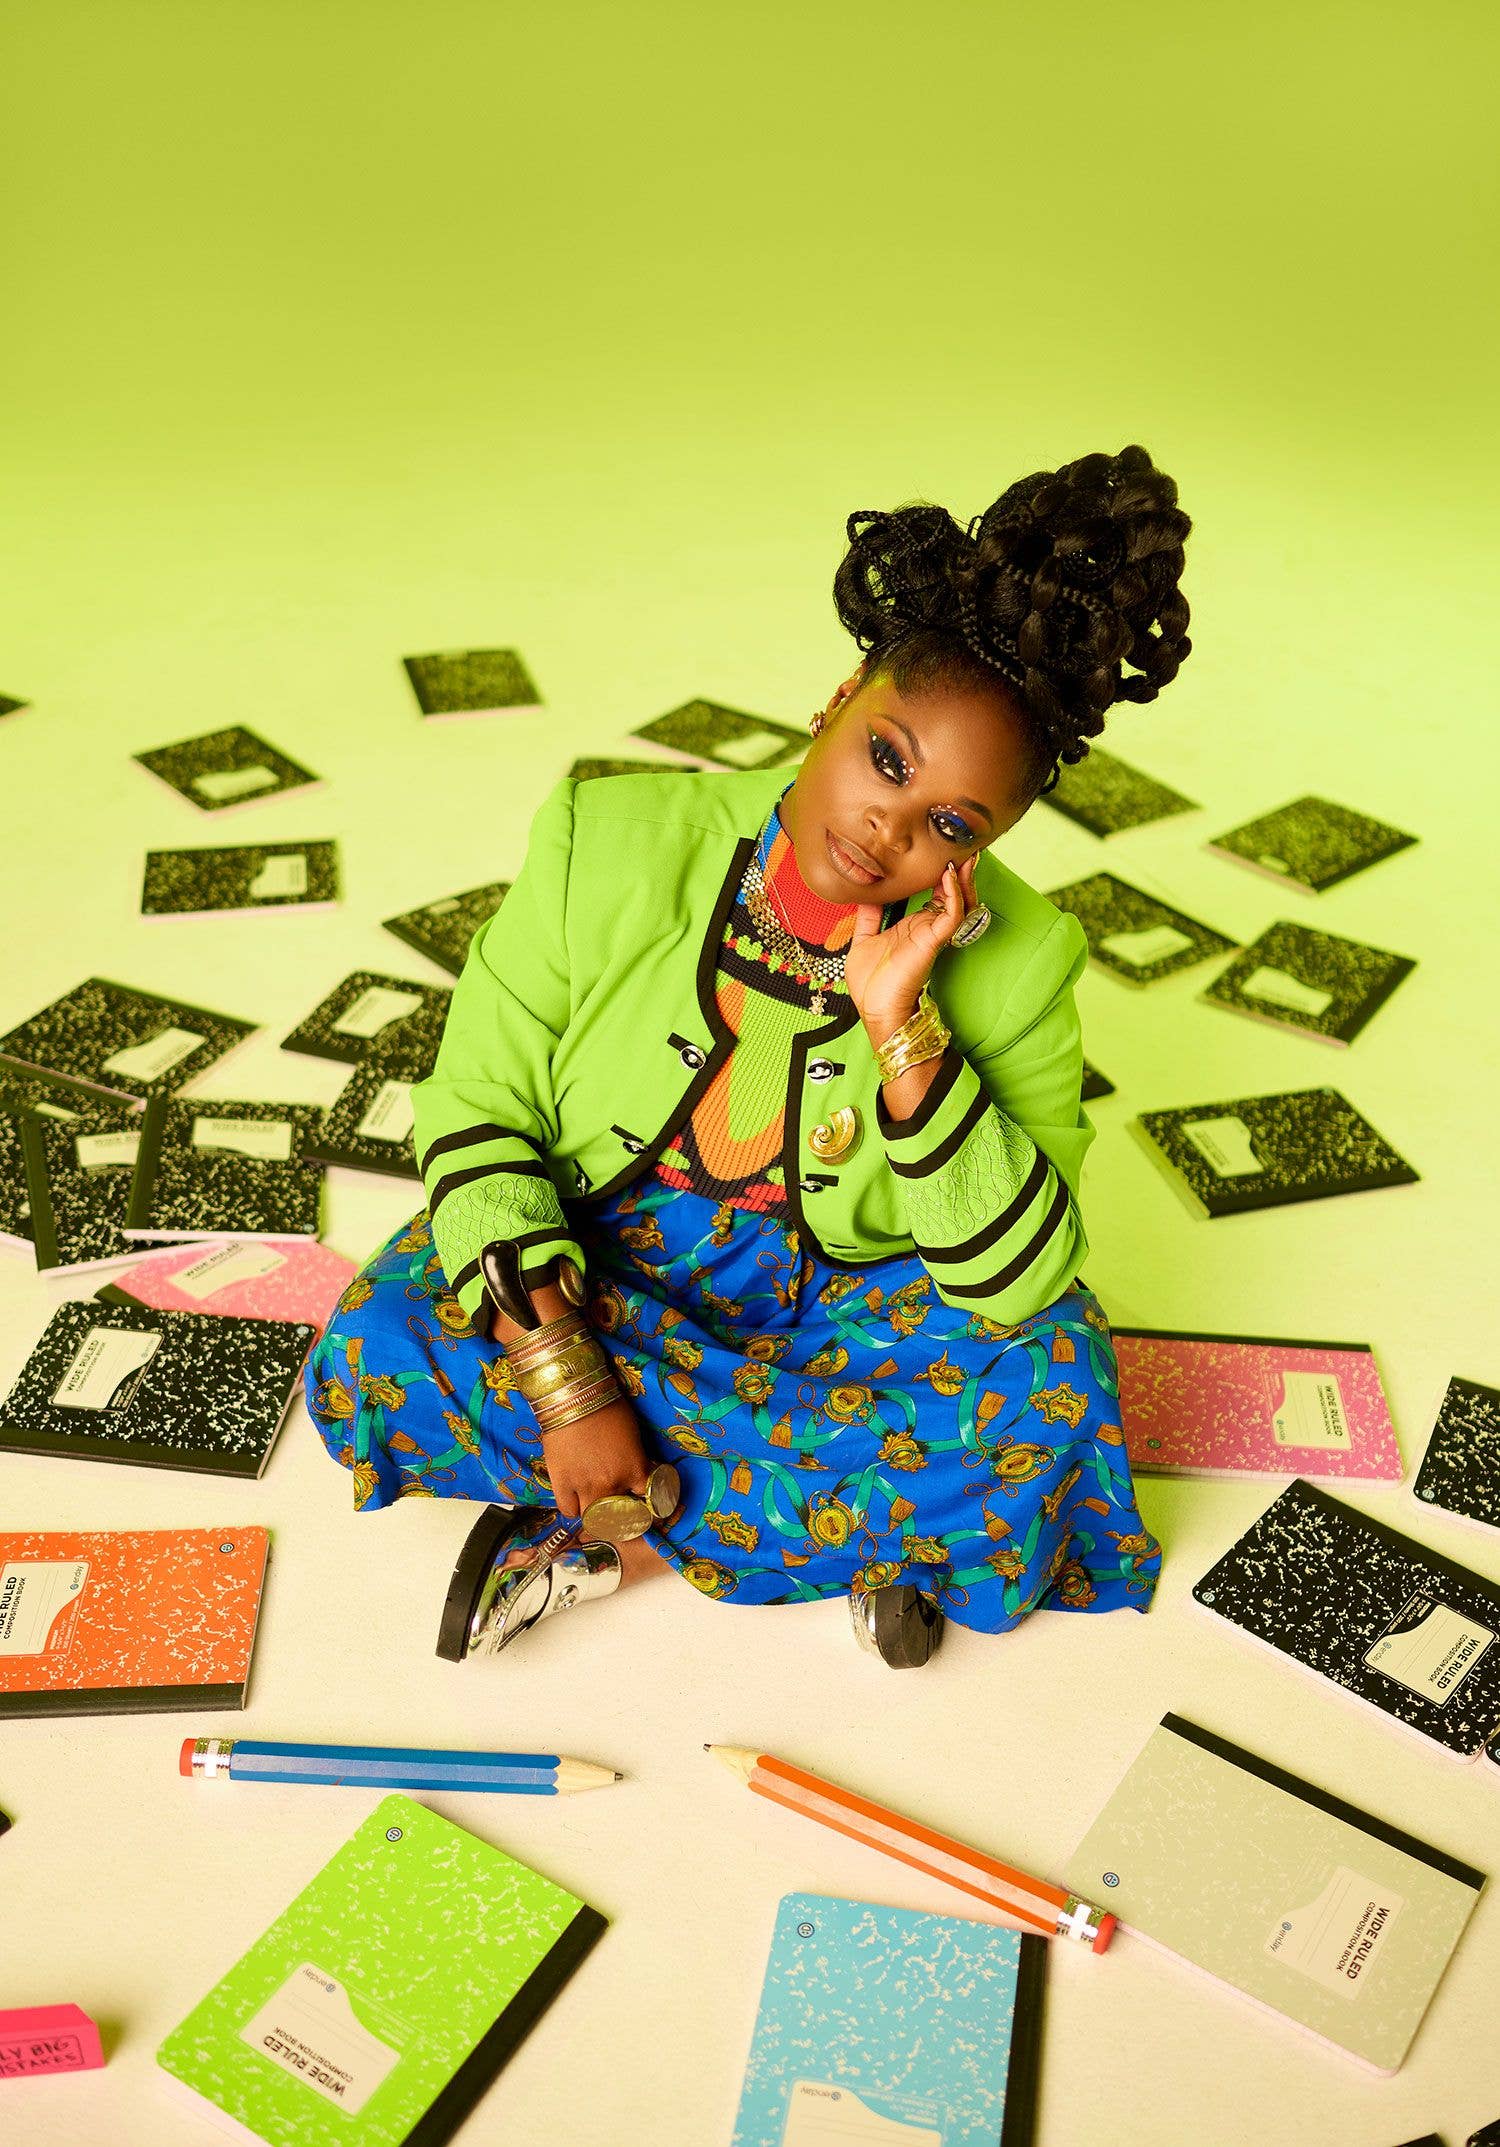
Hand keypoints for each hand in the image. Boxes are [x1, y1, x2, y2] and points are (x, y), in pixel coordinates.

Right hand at [537, 1395, 666, 1531]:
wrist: (572, 1396)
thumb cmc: (607, 1405)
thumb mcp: (633, 1433)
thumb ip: (634, 1459)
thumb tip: (634, 1471)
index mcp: (635, 1469)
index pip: (650, 1500)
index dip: (649, 1504)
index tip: (647, 1505)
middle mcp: (612, 1483)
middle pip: (621, 1516)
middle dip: (622, 1514)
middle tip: (619, 1508)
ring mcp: (586, 1486)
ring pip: (594, 1518)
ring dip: (597, 1514)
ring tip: (596, 1504)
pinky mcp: (562, 1483)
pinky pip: (568, 1510)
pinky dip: (573, 1508)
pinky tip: (575, 1499)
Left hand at [843, 854, 980, 1033]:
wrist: (875, 1009)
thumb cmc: (871, 983)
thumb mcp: (863, 939)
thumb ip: (868, 916)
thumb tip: (864, 893)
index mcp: (913, 926)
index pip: (935, 895)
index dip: (940, 875)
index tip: (941, 853)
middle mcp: (926, 927)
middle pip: (952, 895)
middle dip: (959, 872)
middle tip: (963, 847)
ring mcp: (931, 934)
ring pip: (959, 902)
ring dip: (962, 879)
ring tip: (964, 855)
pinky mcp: (932, 941)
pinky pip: (951, 915)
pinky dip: (953, 895)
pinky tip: (948, 876)